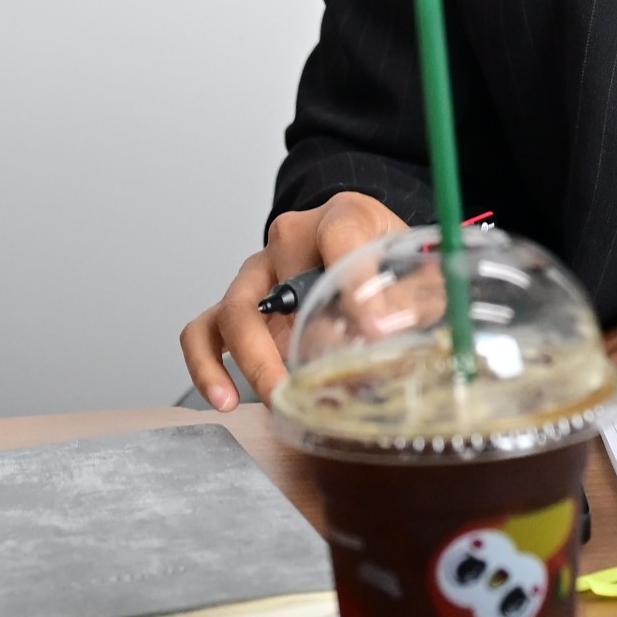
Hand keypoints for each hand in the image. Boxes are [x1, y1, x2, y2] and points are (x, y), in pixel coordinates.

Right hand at [181, 190, 407, 410]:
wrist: (363, 243)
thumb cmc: (385, 254)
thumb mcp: (413, 264)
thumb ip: (411, 295)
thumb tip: (385, 331)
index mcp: (343, 217)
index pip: (341, 235)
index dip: (356, 283)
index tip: (373, 330)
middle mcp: (291, 239)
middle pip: (275, 284)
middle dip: (288, 343)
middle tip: (307, 389)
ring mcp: (259, 272)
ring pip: (231, 311)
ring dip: (250, 361)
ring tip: (272, 399)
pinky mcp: (240, 303)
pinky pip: (204, 331)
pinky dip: (207, 366)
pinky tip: (224, 399)